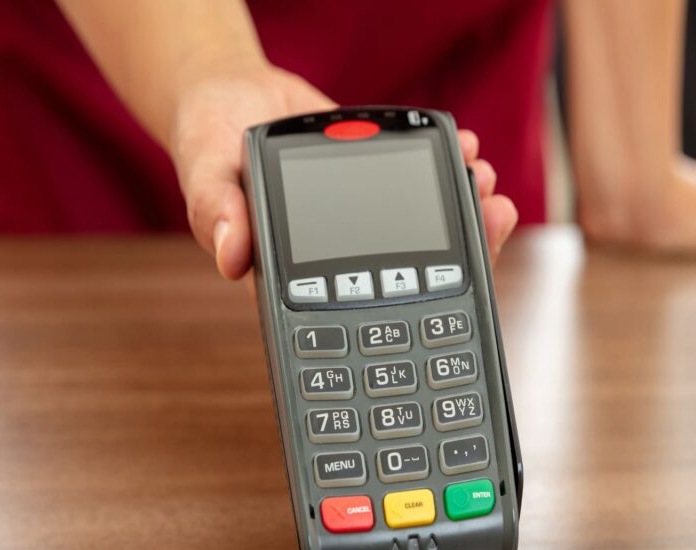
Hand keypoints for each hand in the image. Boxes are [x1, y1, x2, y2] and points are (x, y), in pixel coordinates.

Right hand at [170, 63, 517, 280]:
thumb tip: (230, 256)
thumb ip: (216, 210)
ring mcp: (364, 223)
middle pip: (408, 276)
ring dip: (459, 210)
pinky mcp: (376, 187)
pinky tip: (467, 154)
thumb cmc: (209, 140)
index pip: (352, 305)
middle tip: (492, 212)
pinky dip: (445, 171)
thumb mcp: (204, 170)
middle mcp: (340, 258)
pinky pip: (417, 188)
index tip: (437, 275)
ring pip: (422, 234)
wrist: (232, 97)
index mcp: (297, 275)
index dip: (402, 302)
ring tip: (484, 181)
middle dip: (457, 249)